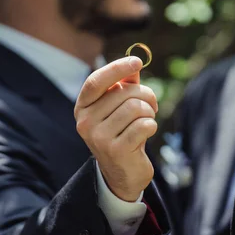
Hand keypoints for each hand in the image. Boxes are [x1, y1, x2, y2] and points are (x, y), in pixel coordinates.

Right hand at [74, 56, 157, 201]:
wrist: (123, 173)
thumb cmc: (122, 132)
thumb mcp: (119, 107)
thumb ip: (125, 85)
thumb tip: (135, 62)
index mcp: (83, 107)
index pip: (96, 81)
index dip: (117, 68)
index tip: (137, 61)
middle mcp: (85, 122)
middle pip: (124, 93)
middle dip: (145, 95)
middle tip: (151, 105)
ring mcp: (98, 138)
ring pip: (136, 107)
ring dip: (149, 112)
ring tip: (147, 120)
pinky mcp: (116, 151)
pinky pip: (143, 125)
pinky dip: (151, 126)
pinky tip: (146, 133)